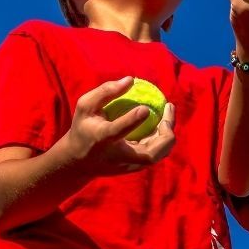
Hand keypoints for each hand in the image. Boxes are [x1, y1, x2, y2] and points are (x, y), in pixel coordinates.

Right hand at [62, 76, 176, 175]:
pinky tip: (162, 122)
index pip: (117, 131)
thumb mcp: (85, 106)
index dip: (132, 121)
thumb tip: (131, 80)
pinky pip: (156, 154)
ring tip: (167, 112)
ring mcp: (128, 166)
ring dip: (168, 133)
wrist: (79, 162)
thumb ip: (106, 91)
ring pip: (157, 155)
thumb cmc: (83, 127)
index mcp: (101, 139)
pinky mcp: (135, 169)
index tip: (145, 108)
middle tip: (169, 107)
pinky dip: (163, 138)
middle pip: (149, 154)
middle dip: (166, 132)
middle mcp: (117, 157)